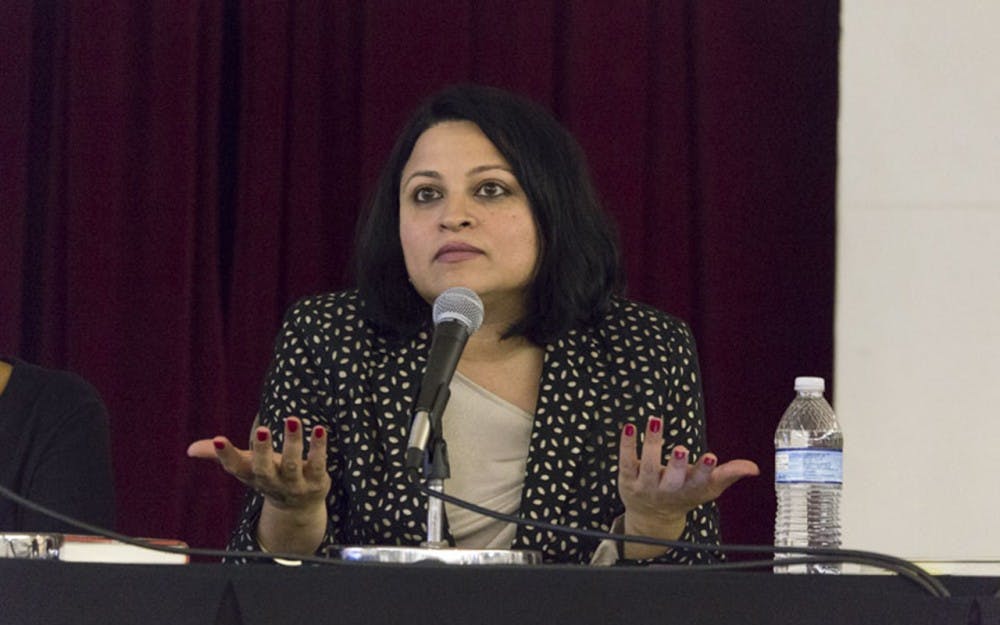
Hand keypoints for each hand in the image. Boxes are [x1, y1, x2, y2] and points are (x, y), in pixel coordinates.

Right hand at [187, 415, 330, 553]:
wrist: (298, 508)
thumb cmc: (268, 477)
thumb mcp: (246, 467)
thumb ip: (222, 455)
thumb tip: (190, 450)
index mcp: (252, 476)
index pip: (236, 468)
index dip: (226, 455)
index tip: (219, 439)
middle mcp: (272, 482)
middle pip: (265, 468)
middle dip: (263, 450)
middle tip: (262, 430)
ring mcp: (294, 484)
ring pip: (292, 464)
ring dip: (292, 442)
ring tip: (292, 419)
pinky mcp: (316, 480)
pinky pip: (318, 463)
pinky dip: (318, 447)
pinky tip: (318, 429)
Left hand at [617, 416, 758, 557]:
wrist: (652, 518)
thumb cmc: (683, 496)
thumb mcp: (708, 488)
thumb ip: (729, 475)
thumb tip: (753, 468)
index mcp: (690, 492)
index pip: (699, 483)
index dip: (704, 471)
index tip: (711, 457)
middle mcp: (667, 491)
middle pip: (672, 480)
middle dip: (677, 465)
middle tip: (681, 449)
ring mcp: (646, 486)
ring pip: (648, 467)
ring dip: (652, 444)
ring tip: (655, 421)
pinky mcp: (627, 479)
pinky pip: (626, 461)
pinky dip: (627, 444)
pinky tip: (630, 427)